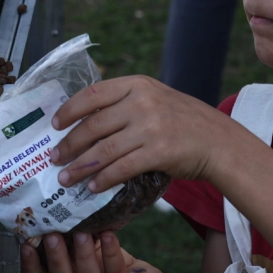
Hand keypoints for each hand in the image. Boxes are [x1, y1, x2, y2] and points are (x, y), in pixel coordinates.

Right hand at [20, 229, 168, 272]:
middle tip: (52, 233)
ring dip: (83, 255)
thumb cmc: (108, 271)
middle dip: (56, 258)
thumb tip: (51, 217)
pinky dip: (110, 253)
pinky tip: (109, 234)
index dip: (29, 268)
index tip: (25, 244)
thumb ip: (68, 250)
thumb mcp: (84, 262)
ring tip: (80, 231)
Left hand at [51, 75, 239, 191]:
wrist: (218, 141)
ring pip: (103, 150)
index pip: (93, 94)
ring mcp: (151, 127)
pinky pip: (122, 168)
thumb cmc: (183, 121)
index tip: (54, 125)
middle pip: (94, 125)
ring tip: (65, 178)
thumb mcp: (155, 98)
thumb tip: (85, 123)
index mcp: (137, 85)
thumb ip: (125, 104)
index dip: (69, 110)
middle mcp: (142, 102)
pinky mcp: (159, 152)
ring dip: (80, 167)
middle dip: (69, 144)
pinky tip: (92, 187)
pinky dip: (103, 179)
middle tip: (55, 158)